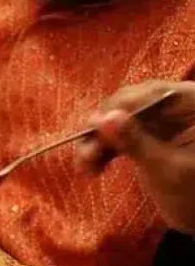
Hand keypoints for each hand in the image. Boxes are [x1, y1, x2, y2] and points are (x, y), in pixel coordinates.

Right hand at [78, 80, 194, 234]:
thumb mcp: (167, 170)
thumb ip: (136, 142)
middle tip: (83, 154)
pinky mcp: (149, 135)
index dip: (119, 108)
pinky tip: (90, 169)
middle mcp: (178, 106)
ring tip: (83, 168)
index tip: (92, 127)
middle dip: (103, 129)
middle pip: (131, 105)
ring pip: (120, 121)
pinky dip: (104, 151)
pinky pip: (120, 135)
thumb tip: (105, 117)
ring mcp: (162, 121)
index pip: (153, 95)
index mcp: (194, 104)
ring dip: (98, 143)